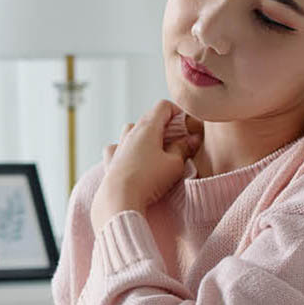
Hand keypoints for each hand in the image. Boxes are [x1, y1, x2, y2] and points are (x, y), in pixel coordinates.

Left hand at [92, 100, 202, 233]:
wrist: (119, 198)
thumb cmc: (149, 179)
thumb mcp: (175, 164)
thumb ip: (183, 148)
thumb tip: (192, 139)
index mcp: (147, 127)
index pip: (163, 106)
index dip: (178, 112)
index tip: (187, 127)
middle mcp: (131, 133)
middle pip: (149, 118)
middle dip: (165, 126)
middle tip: (178, 141)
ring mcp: (119, 146)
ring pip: (131, 130)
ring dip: (144, 136)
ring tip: (156, 150)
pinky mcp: (111, 161)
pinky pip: (117, 147)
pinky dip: (125, 149)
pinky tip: (131, 158)